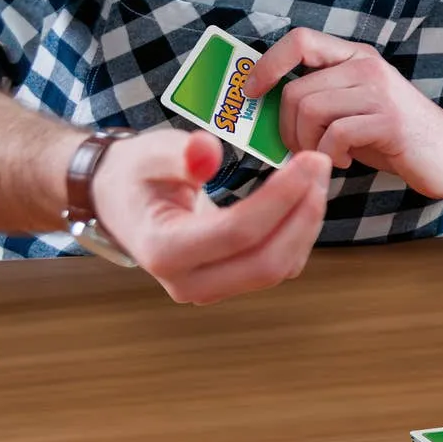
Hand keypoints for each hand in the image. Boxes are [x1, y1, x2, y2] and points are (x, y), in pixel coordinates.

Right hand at [93, 130, 332, 304]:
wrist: (122, 202)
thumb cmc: (137, 174)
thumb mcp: (150, 153)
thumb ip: (180, 154)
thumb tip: (208, 151)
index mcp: (163, 250)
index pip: (236, 232)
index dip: (280, 197)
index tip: (308, 159)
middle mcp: (187, 282)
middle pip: (265, 262)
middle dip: (303, 213)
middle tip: (320, 164)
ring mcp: (210, 289)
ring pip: (277, 268)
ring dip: (307, 222)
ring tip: (317, 174)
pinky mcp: (230, 283)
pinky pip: (278, 267)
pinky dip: (299, 232)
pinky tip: (305, 195)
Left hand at [245, 29, 442, 199]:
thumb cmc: (397, 136)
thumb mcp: (355, 107)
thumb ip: (321, 99)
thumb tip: (264, 109)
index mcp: (356, 57)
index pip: (300, 40)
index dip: (267, 65)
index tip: (251, 93)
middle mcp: (367, 66)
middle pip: (295, 90)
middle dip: (285, 129)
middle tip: (300, 149)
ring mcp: (380, 91)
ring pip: (310, 111)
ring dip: (306, 145)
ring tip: (326, 156)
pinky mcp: (389, 121)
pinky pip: (335, 135)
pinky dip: (330, 156)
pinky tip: (345, 162)